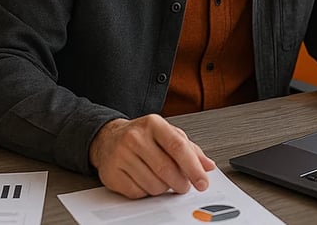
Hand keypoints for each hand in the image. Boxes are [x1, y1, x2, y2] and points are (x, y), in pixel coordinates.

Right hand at [89, 115, 216, 198]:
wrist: (108, 138)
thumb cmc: (143, 136)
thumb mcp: (168, 134)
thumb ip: (190, 149)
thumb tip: (208, 165)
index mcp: (154, 124)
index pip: (178, 147)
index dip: (193, 167)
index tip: (202, 182)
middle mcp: (135, 137)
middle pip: (166, 169)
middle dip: (181, 183)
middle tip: (184, 186)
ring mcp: (121, 155)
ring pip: (153, 184)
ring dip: (164, 188)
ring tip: (162, 179)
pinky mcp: (112, 174)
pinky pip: (138, 193)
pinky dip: (147, 192)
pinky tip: (145, 180)